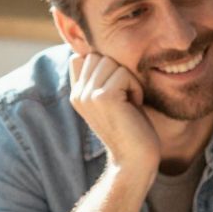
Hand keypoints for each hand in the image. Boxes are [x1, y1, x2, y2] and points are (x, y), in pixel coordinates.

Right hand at [68, 48, 159, 181]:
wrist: (134, 161)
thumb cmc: (132, 129)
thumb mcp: (113, 99)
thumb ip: (103, 77)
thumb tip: (102, 50)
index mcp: (77, 94)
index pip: (84, 57)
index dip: (105, 67)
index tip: (116, 93)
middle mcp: (78, 94)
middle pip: (99, 56)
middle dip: (118, 73)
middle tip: (125, 100)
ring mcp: (88, 95)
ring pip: (112, 62)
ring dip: (128, 80)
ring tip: (129, 104)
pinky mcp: (103, 97)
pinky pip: (124, 73)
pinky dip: (135, 88)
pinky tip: (133, 107)